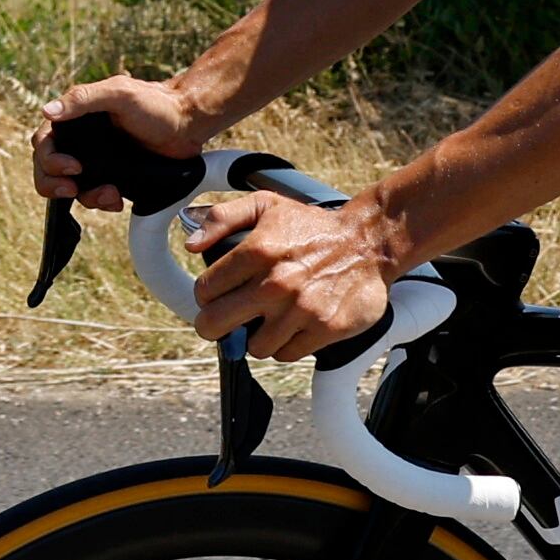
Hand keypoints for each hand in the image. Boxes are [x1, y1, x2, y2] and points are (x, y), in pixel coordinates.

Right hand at [35, 77, 206, 208]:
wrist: (188, 124)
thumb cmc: (155, 102)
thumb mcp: (119, 93)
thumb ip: (83, 99)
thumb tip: (48, 111)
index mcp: (75, 117)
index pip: (43, 142)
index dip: (49, 159)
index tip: (72, 167)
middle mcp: (80, 141)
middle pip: (48, 169)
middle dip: (55, 184)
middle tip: (73, 188)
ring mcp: (95, 160)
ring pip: (71, 187)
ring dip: (84, 196)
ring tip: (110, 194)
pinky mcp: (111, 176)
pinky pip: (94, 196)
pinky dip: (101, 201)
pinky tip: (117, 198)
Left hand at [186, 189, 400, 361]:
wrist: (368, 242)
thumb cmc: (313, 227)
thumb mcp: (266, 205)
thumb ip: (223, 218)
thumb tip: (192, 243)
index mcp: (256, 251)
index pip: (204, 292)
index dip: (207, 296)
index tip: (219, 295)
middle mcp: (275, 283)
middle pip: (215, 325)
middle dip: (216, 324)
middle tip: (230, 319)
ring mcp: (300, 310)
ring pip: (253, 347)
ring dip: (258, 336)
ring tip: (270, 320)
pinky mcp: (324, 329)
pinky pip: (287, 354)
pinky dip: (287, 345)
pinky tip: (294, 326)